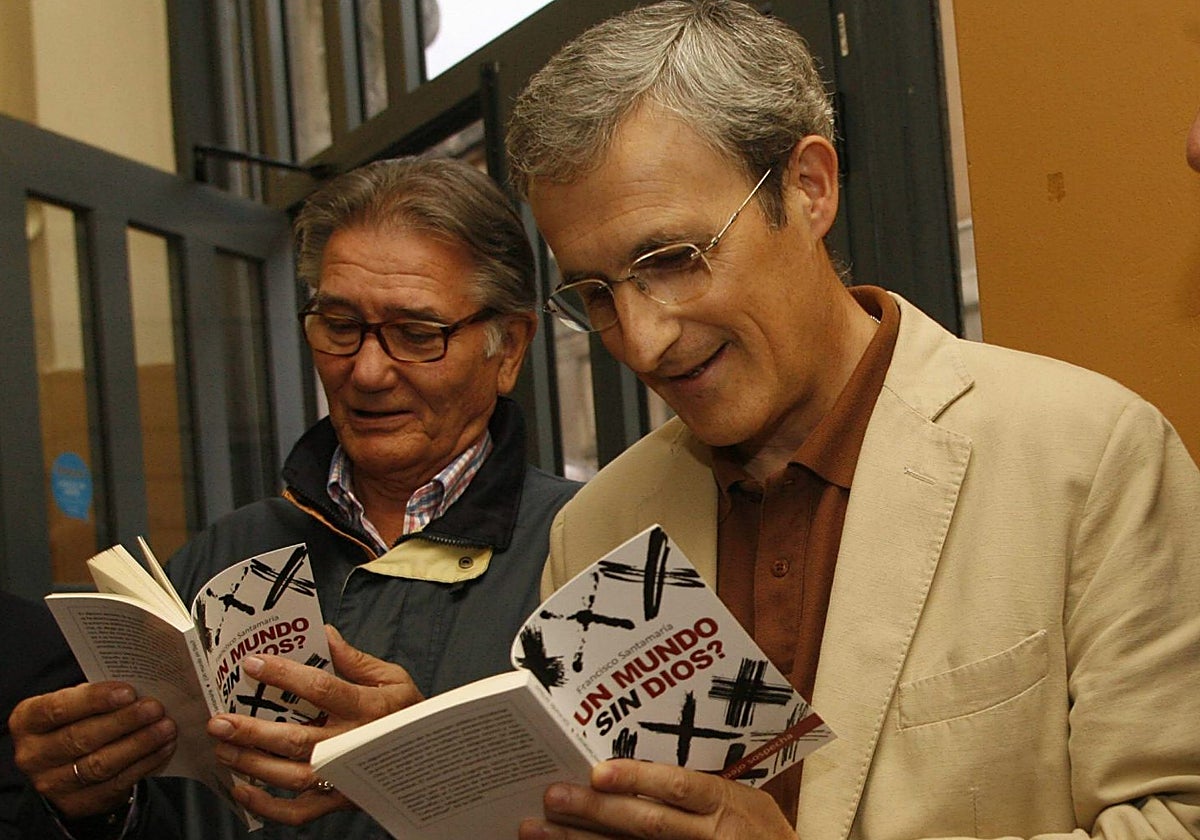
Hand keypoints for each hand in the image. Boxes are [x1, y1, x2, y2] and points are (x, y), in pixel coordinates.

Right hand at [8, 682, 176, 819]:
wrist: (66, 765)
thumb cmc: (75, 721)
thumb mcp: (74, 704)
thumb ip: (98, 695)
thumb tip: (141, 686)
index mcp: (28, 722)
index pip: (57, 709)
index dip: (93, 700)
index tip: (128, 691)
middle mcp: (34, 755)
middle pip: (81, 738)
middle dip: (123, 721)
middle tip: (154, 708)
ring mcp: (54, 783)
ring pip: (100, 764)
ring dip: (139, 744)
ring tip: (165, 727)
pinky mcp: (79, 802)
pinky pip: (116, 783)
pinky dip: (145, 763)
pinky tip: (163, 747)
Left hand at [206, 624, 422, 824]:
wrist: (430, 759)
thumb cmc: (409, 713)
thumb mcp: (393, 678)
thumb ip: (356, 659)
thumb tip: (324, 634)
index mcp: (368, 708)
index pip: (321, 688)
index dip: (284, 675)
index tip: (252, 664)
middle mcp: (352, 744)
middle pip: (296, 739)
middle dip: (252, 730)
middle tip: (219, 720)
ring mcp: (344, 776)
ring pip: (290, 776)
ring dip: (252, 763)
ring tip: (223, 748)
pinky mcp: (339, 800)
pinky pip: (298, 813)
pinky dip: (266, 806)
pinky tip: (240, 789)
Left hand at [518, 759, 796, 839]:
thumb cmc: (763, 833)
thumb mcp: (745, 799)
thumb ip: (701, 786)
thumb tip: (639, 764)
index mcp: (725, 804)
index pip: (680, 788)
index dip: (639, 779)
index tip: (598, 770)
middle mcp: (709, 836)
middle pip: (646, 824)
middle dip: (594, 810)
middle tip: (551, 796)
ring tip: (538, 832)